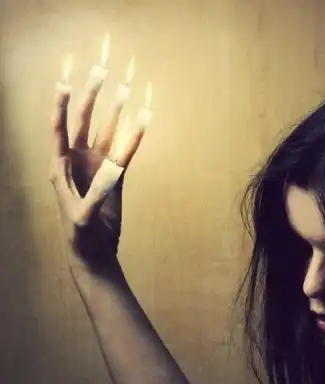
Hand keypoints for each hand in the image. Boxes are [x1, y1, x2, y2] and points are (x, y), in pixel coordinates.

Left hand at [49, 78, 146, 272]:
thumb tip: (115, 166)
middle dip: (92, 96)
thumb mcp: (84, 216)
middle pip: (85, 122)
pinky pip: (127, 152)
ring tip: (125, 84)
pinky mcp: (115, 175)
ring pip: (108, 132)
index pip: (58, 130)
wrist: (94, 251)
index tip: (64, 81)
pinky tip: (143, 118)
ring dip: (116, 110)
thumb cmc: (80, 236)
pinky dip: (136, 137)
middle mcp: (78, 161)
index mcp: (61, 168)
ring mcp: (98, 166)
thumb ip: (97, 191)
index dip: (61, 106)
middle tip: (102, 69)